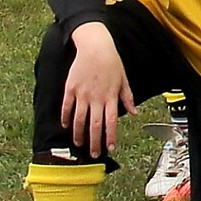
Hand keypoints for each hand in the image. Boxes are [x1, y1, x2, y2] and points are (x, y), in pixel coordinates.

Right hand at [59, 22, 134, 158]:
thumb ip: (127, 98)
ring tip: (79, 143)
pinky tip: (66, 126)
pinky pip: (66, 107)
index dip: (111, 137)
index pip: (111, 122)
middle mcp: (96, 98)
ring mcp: (82, 94)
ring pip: (79, 119)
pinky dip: (65, 118)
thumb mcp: (124, 80)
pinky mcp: (70, 88)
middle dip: (95, 142)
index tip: (110, 148)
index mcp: (111, 97)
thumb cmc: (111, 62)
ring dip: (79, 134)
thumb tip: (134, 113)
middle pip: (95, 125)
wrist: (95, 46)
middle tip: (94, 154)